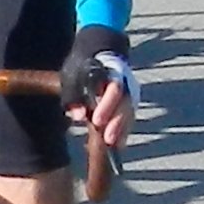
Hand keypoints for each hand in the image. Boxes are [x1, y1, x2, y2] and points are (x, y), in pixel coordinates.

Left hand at [60, 26, 135, 159]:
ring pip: (129, 111)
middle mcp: (125, 82)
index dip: (106, 106)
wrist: (100, 58)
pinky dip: (124, 131)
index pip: (114, 88)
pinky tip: (118, 145)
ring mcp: (130, 92)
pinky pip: (130, 118)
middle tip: (107, 138)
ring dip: (121, 129)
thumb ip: (73, 96)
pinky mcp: (131, 103)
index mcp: (111, 71)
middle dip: (116, 121)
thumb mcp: (72, 77)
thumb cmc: (83, 69)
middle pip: (125, 102)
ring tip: (112, 144)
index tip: (96, 121)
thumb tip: (78, 117)